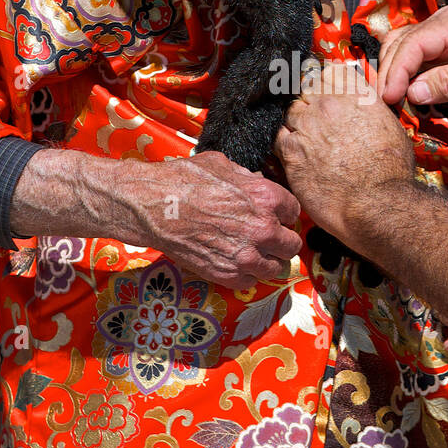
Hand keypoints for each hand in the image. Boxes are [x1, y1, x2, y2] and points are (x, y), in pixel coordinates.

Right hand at [134, 152, 301, 286]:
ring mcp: (247, 256)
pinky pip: (251, 282)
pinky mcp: (228, 275)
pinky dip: (246, 275)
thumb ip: (248, 178)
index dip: (283, 213)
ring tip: (254, 253)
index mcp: (266, 198)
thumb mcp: (223, 165)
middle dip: (281, 240)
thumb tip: (257, 184)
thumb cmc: (183, 181)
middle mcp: (263, 229)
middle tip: (269, 239)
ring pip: (277, 268)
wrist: (154, 207)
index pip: (294, 212)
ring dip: (268, 261)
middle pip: (292, 244)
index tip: (274, 216)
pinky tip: (235, 263)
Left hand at [275, 60, 414, 240]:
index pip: (331, 72)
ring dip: (296, 124)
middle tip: (317, 124)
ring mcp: (307, 124)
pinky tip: (295, 155)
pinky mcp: (291, 149)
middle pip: (307, 90)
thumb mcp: (392, 129)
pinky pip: (277, 136)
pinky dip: (283, 143)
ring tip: (308, 143)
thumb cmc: (390, 174)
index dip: (329, 85)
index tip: (329, 97)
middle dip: (311, 104)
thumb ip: (371, 111)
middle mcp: (330, 103)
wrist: (376, 204)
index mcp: (357, 95)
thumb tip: (364, 111)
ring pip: (290, 111)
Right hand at [377, 4, 447, 110]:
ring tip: (392, 104)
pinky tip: (404, 99)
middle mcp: (441, 24)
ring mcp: (438, 39)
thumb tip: (412, 92)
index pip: (413, 43)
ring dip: (393, 77)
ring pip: (401, 53)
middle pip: (400, 45)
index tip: (389, 98)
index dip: (396, 71)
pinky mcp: (439, 55)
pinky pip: (412, 64)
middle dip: (389, 74)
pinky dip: (403, 80)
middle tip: (386, 106)